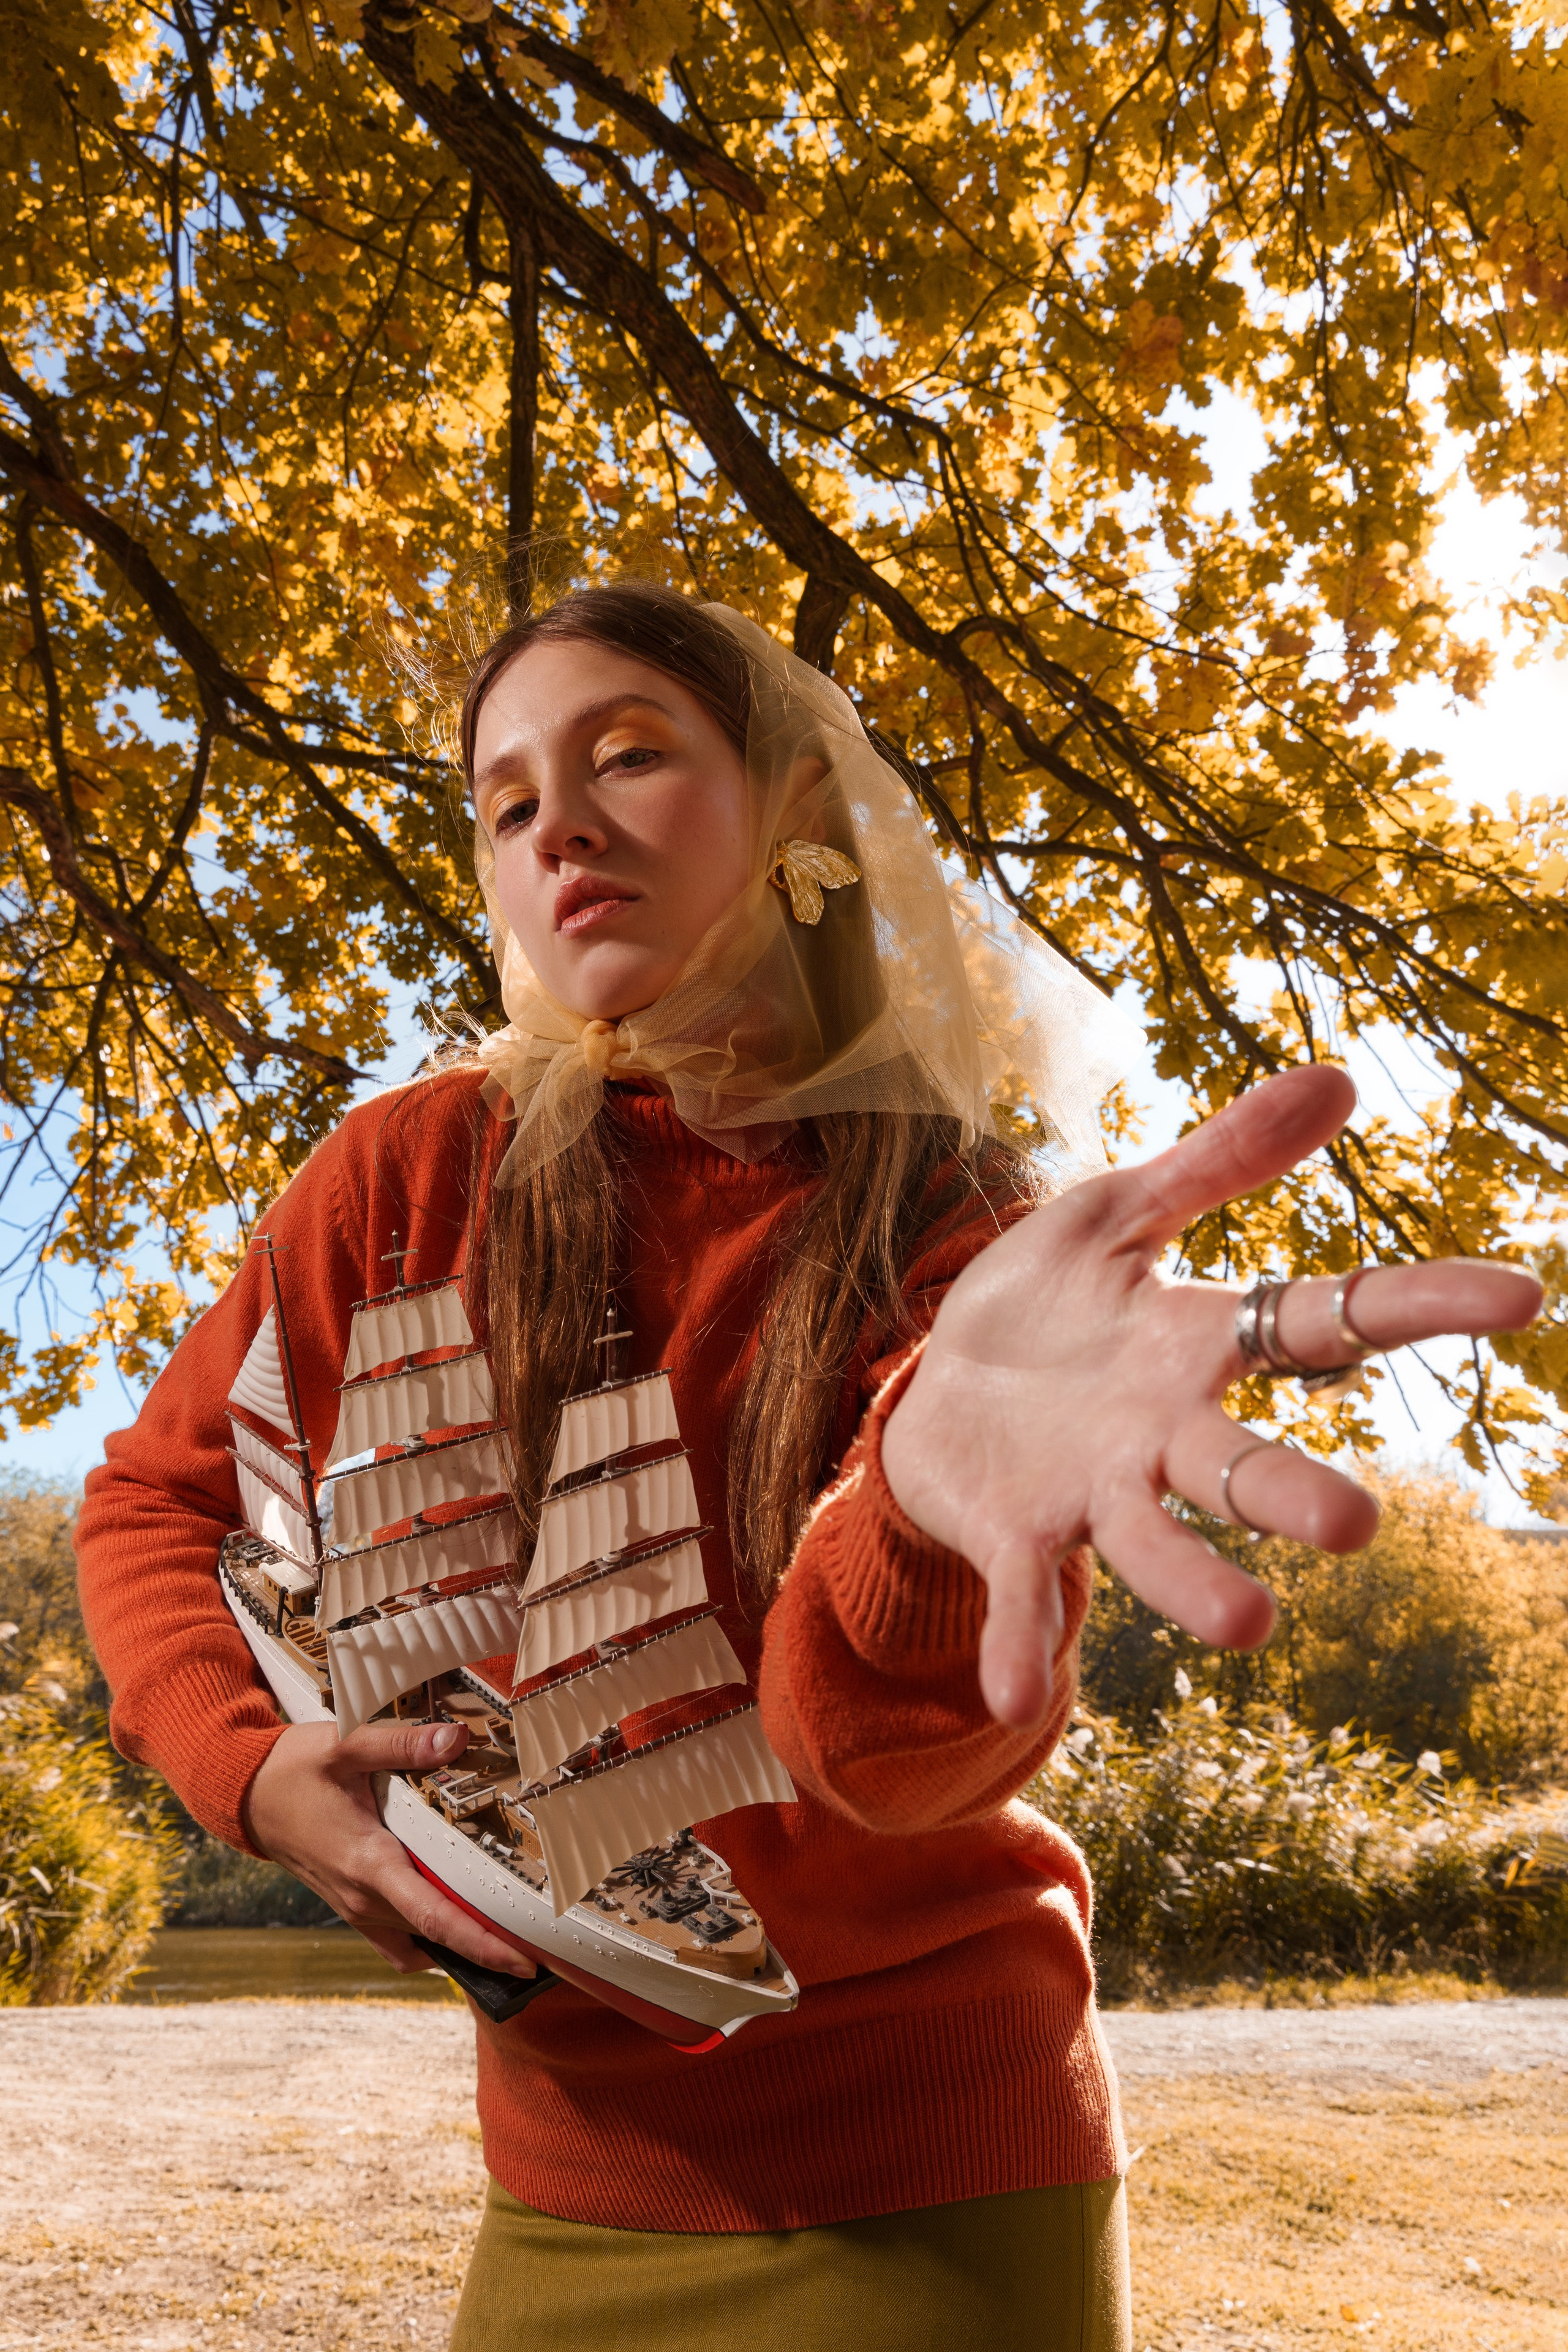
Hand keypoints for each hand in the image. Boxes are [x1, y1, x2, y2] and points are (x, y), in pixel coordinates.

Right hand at [242, 1717, 537, 1977]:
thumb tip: (455, 1739)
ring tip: (513, 1938)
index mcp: (369, 1864)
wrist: (245, 1795)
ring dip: (462, 1945)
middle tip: (543, 1945)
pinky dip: (430, 1943)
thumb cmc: (293, 1769)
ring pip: (421, 1941)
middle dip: (489, 1945)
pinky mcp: (352, 1906)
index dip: (482, 1944)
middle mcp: (365, 1898)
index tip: (524, 1962)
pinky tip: (458, 1927)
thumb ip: (401, 1744)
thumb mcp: (344, 1744)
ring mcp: (357, 1909)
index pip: (435, 1917)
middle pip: (438, 1935)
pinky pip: (398, 1941)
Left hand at [882, 1064, 1541, 1728]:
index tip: (1521, 1296)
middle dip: (1295, 1496)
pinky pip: (1026, 1595)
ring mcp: (1090, 1491)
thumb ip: (1217, 1158)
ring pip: (1152, 1542)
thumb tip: (1337, 1076)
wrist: (936, 1383)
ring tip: (1250, 1625)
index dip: (1420, 1305)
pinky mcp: (1013, 1532)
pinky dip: (1023, 1644)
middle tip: (1355, 1527)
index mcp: (1198, 1343)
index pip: (1327, 1319)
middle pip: (1243, 1466)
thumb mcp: (1117, 1210)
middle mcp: (1163, 1433)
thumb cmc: (1044, 1299)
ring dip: (1194, 1585)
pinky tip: (1013, 1693)